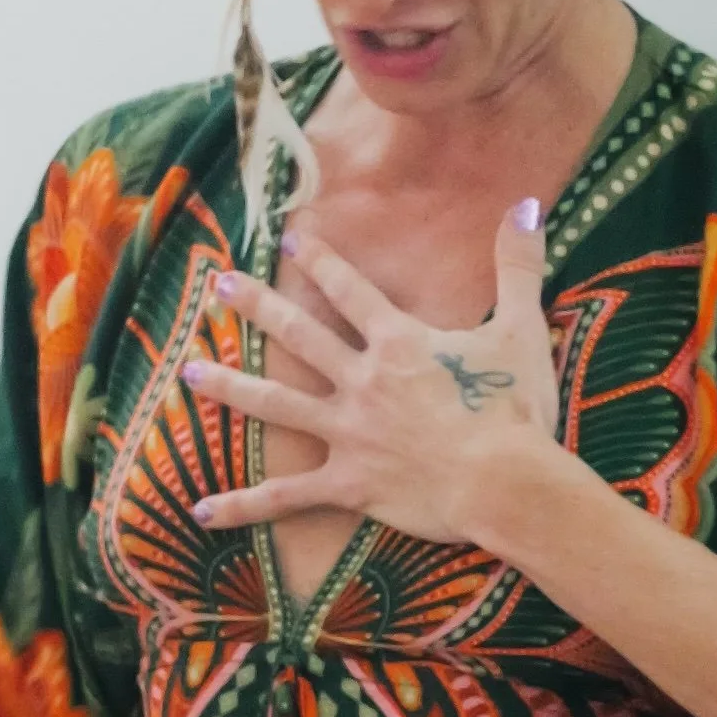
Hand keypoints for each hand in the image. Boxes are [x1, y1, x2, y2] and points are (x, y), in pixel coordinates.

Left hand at [183, 197, 558, 544]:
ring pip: (277, 404)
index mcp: (399, 343)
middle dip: (256, 306)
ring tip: (188, 372)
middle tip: (217, 284)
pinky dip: (244, 504)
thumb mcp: (521, 330)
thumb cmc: (516, 409)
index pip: (351, 290)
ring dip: (231, 386)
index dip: (320, 260)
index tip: (289, 236)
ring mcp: (349, 433)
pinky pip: (286, 497)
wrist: (507, 483)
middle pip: (299, 335)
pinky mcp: (349, 484)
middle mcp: (362, 381)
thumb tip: (527, 206)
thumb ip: (517, 266)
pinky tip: (200, 511)